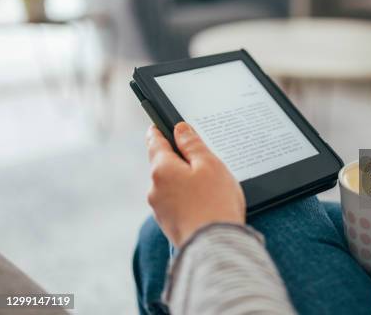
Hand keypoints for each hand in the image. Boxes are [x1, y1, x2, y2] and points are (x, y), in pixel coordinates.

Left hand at [145, 122, 244, 246]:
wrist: (216, 246)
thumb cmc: (215, 202)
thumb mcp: (209, 164)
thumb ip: (192, 144)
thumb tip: (179, 129)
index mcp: (161, 169)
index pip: (155, 142)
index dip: (159, 131)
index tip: (159, 124)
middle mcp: (154, 188)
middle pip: (164, 165)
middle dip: (179, 160)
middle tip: (202, 158)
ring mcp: (160, 209)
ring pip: (171, 185)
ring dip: (185, 182)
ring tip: (210, 186)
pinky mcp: (169, 225)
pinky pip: (177, 203)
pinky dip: (188, 199)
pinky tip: (206, 203)